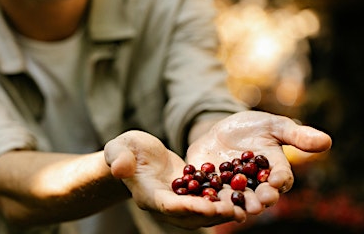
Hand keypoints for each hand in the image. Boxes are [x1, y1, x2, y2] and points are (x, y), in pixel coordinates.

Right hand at [104, 130, 245, 228]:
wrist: (135, 155)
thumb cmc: (125, 150)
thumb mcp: (119, 148)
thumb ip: (118, 158)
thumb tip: (118, 167)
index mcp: (149, 195)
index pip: (168, 206)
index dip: (188, 208)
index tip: (208, 208)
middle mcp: (166, 203)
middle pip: (190, 215)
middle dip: (213, 215)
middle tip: (235, 211)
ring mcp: (179, 200)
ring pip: (203, 212)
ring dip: (223, 212)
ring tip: (244, 208)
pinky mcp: (190, 193)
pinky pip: (208, 200)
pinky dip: (224, 200)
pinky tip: (243, 195)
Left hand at [186, 110, 331, 213]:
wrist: (222, 129)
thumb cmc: (254, 127)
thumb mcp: (274, 125)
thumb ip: (296, 135)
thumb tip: (327, 141)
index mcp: (273, 172)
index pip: (281, 179)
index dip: (279, 181)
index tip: (277, 182)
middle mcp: (255, 186)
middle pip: (259, 197)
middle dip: (258, 201)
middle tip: (258, 204)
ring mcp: (231, 188)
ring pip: (235, 201)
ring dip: (234, 206)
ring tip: (234, 210)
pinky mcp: (210, 186)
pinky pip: (209, 194)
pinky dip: (207, 199)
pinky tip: (204, 200)